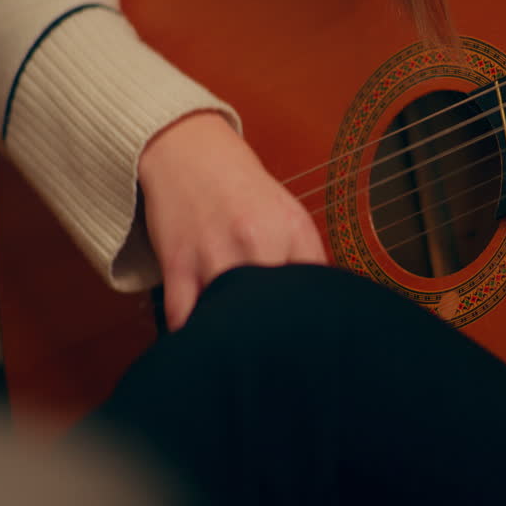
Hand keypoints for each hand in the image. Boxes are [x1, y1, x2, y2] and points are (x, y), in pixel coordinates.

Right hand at [137, 111, 326, 329]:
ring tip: (237, 348)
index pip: (316, 293)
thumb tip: (326, 310)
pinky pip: (185, 317)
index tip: (308, 341)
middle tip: (274, 353)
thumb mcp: (289, 215)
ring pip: (230, 319)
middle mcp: (259, 242)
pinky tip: (200, 338)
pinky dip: (192, 335)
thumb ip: (308, 259)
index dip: (312, 324)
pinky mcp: (179, 263)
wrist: (189, 152)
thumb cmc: (241, 191)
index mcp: (294, 232)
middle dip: (275, 338)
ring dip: (233, 340)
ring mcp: (216, 255)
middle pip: (276, 312)